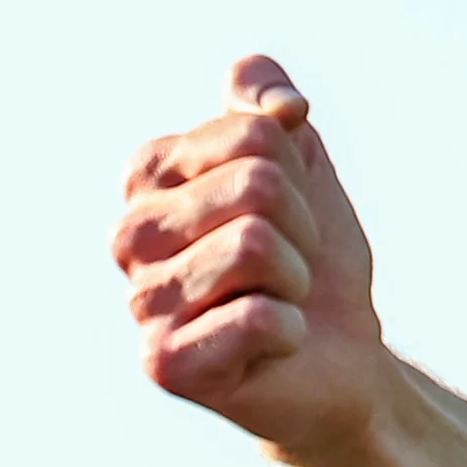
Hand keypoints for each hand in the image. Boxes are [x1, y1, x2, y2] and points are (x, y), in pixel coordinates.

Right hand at [115, 56, 391, 458]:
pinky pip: (260, 318)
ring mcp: (141, 302)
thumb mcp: (300, 162)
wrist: (338, 355)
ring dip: (297, 279)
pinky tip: (270, 346)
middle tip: (288, 265)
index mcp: (147, 175)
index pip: (253, 134)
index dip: (297, 175)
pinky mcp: (165, 363)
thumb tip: (279, 103)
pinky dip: (291, 331)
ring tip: (278, 301)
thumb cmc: (309, 256)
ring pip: (257, 246)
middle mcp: (129, 235)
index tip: (286, 213)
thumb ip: (265, 104)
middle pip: (257, 185)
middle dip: (302, 227)